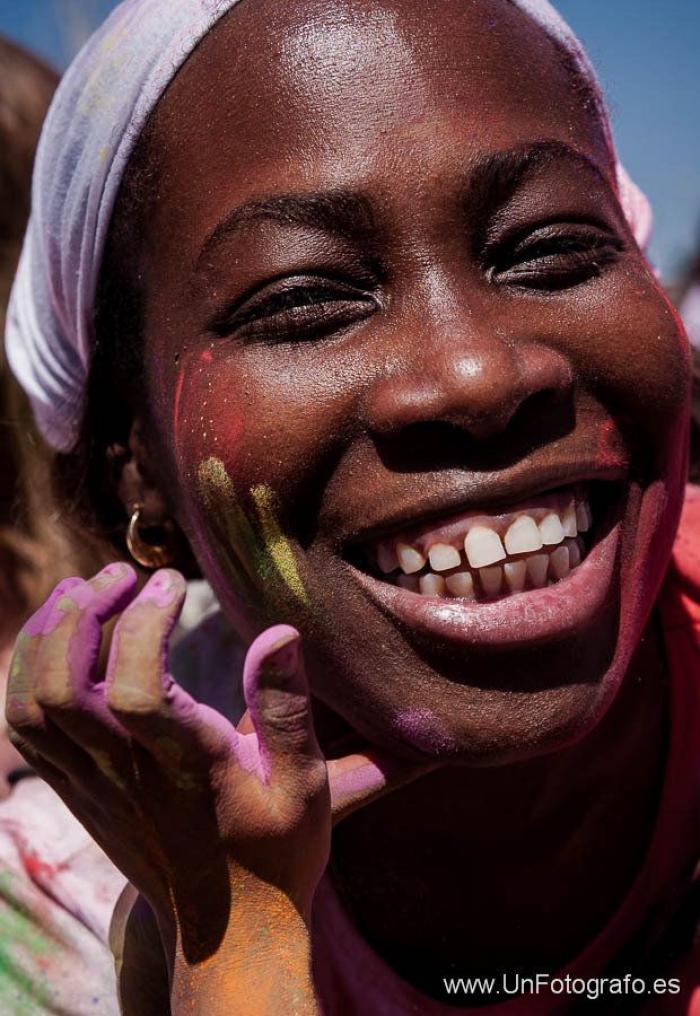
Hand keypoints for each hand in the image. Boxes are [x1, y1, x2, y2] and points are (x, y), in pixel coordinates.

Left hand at [6, 564, 433, 1009]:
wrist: (230, 932)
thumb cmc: (276, 851)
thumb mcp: (305, 783)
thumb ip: (285, 708)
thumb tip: (280, 631)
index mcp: (187, 769)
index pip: (137, 690)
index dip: (145, 623)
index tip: (173, 580)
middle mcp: (127, 776)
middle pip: (64, 688)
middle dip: (83, 613)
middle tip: (121, 574)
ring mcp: (92, 785)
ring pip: (31, 706)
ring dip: (45, 637)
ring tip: (80, 592)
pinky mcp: (75, 790)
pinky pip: (24, 727)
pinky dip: (27, 671)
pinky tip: (59, 637)